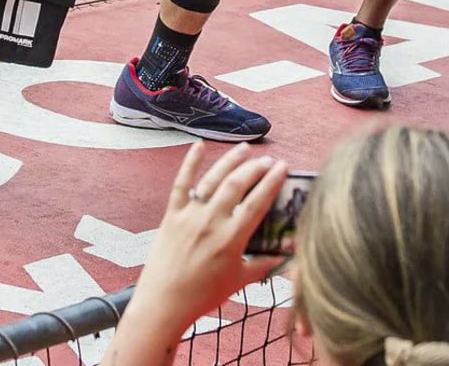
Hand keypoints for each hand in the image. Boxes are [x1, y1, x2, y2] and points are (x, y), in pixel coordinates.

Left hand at [104, 144, 286, 365]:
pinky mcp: (172, 215)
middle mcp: (211, 221)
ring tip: (245, 149)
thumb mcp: (238, 282)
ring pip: (213, 179)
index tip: (283, 167)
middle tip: (269, 161)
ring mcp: (190, 216)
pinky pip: (182, 183)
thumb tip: (284, 257)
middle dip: (256, 168)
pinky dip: (190, 163)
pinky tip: (199, 146)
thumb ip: (262, 266)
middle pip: (237, 184)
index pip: (257, 202)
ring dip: (231, 161)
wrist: (164, 303)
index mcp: (231, 238)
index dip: (272, 182)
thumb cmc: (202, 296)